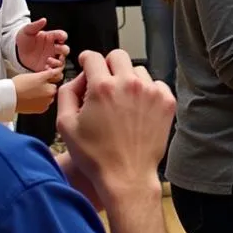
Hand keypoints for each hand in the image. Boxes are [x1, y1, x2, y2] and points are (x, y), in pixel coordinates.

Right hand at [12, 67, 62, 113]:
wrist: (9, 97)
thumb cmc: (18, 85)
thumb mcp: (34, 75)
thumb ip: (48, 74)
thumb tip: (55, 73)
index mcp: (49, 82)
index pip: (57, 76)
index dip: (52, 74)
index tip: (50, 73)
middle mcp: (50, 93)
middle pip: (53, 87)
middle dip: (48, 85)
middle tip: (36, 85)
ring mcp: (47, 102)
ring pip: (50, 96)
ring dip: (45, 94)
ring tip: (33, 92)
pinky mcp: (42, 109)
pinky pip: (46, 104)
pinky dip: (42, 102)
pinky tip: (33, 98)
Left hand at [16, 17, 67, 71]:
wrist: (16, 52)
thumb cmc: (23, 40)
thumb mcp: (27, 31)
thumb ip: (35, 25)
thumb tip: (43, 20)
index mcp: (51, 37)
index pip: (62, 36)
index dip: (63, 36)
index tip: (61, 38)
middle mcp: (53, 48)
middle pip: (66, 49)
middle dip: (63, 50)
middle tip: (56, 50)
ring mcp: (52, 58)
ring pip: (62, 61)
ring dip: (58, 62)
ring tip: (49, 61)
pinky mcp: (47, 67)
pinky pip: (55, 71)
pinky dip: (53, 70)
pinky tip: (45, 68)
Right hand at [56, 50, 175, 202]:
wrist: (126, 176)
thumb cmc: (96, 156)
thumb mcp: (66, 125)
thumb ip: (67, 93)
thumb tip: (77, 78)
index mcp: (102, 87)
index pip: (93, 57)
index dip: (87, 60)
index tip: (88, 65)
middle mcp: (128, 84)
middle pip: (117, 56)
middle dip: (108, 66)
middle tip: (105, 83)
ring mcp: (150, 92)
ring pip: (137, 70)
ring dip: (128, 80)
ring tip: (123, 102)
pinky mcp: (166, 102)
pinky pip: (156, 84)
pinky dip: (147, 92)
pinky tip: (139, 109)